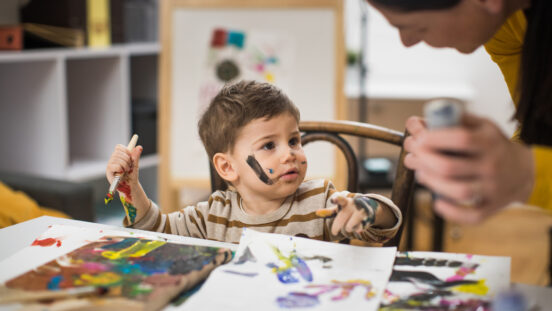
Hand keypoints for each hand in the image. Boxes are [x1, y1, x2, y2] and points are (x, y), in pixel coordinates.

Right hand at [106, 144, 142, 186]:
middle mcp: (113, 159)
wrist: (130, 185)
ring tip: (126, 171)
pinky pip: (115, 166)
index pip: (118, 147)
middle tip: (129, 166)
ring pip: (117, 159)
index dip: (125, 150)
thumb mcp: (135, 164)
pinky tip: (122, 173)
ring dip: (125, 165)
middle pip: (118, 152)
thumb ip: (136, 155)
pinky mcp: (108, 171)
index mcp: (118, 156)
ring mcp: (110, 165)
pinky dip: (121, 169)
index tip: (130, 156)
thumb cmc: (131, 175)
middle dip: (127, 159)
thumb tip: (139, 147)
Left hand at [317, 196, 375, 234]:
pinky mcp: (367, 219)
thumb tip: (316, 212)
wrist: (368, 207)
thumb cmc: (348, 208)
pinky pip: (359, 228)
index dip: (337, 199)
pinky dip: (357, 230)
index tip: (333, 200)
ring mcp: (360, 212)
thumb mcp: (339, 209)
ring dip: (347, 229)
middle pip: (342, 219)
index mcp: (345, 201)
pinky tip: (358, 229)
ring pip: (350, 226)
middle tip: (334, 232)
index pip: (340, 199)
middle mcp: (353, 205)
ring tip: (348, 227)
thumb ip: (328, 211)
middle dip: (336, 227)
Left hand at [403, 114, 533, 223]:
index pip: (460, 139)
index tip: (418, 138)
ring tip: (420, 174)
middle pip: (450, 167)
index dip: (434, 138)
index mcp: (489, 142)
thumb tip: (415, 122)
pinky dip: (452, 212)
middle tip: (410, 156)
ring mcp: (493, 188)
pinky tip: (438, 202)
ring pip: (458, 192)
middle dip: (423, 161)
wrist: (524, 170)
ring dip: (432, 183)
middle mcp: (492, 165)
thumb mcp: (481, 126)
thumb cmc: (494, 145)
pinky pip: (472, 216)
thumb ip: (452, 120)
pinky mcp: (492, 206)